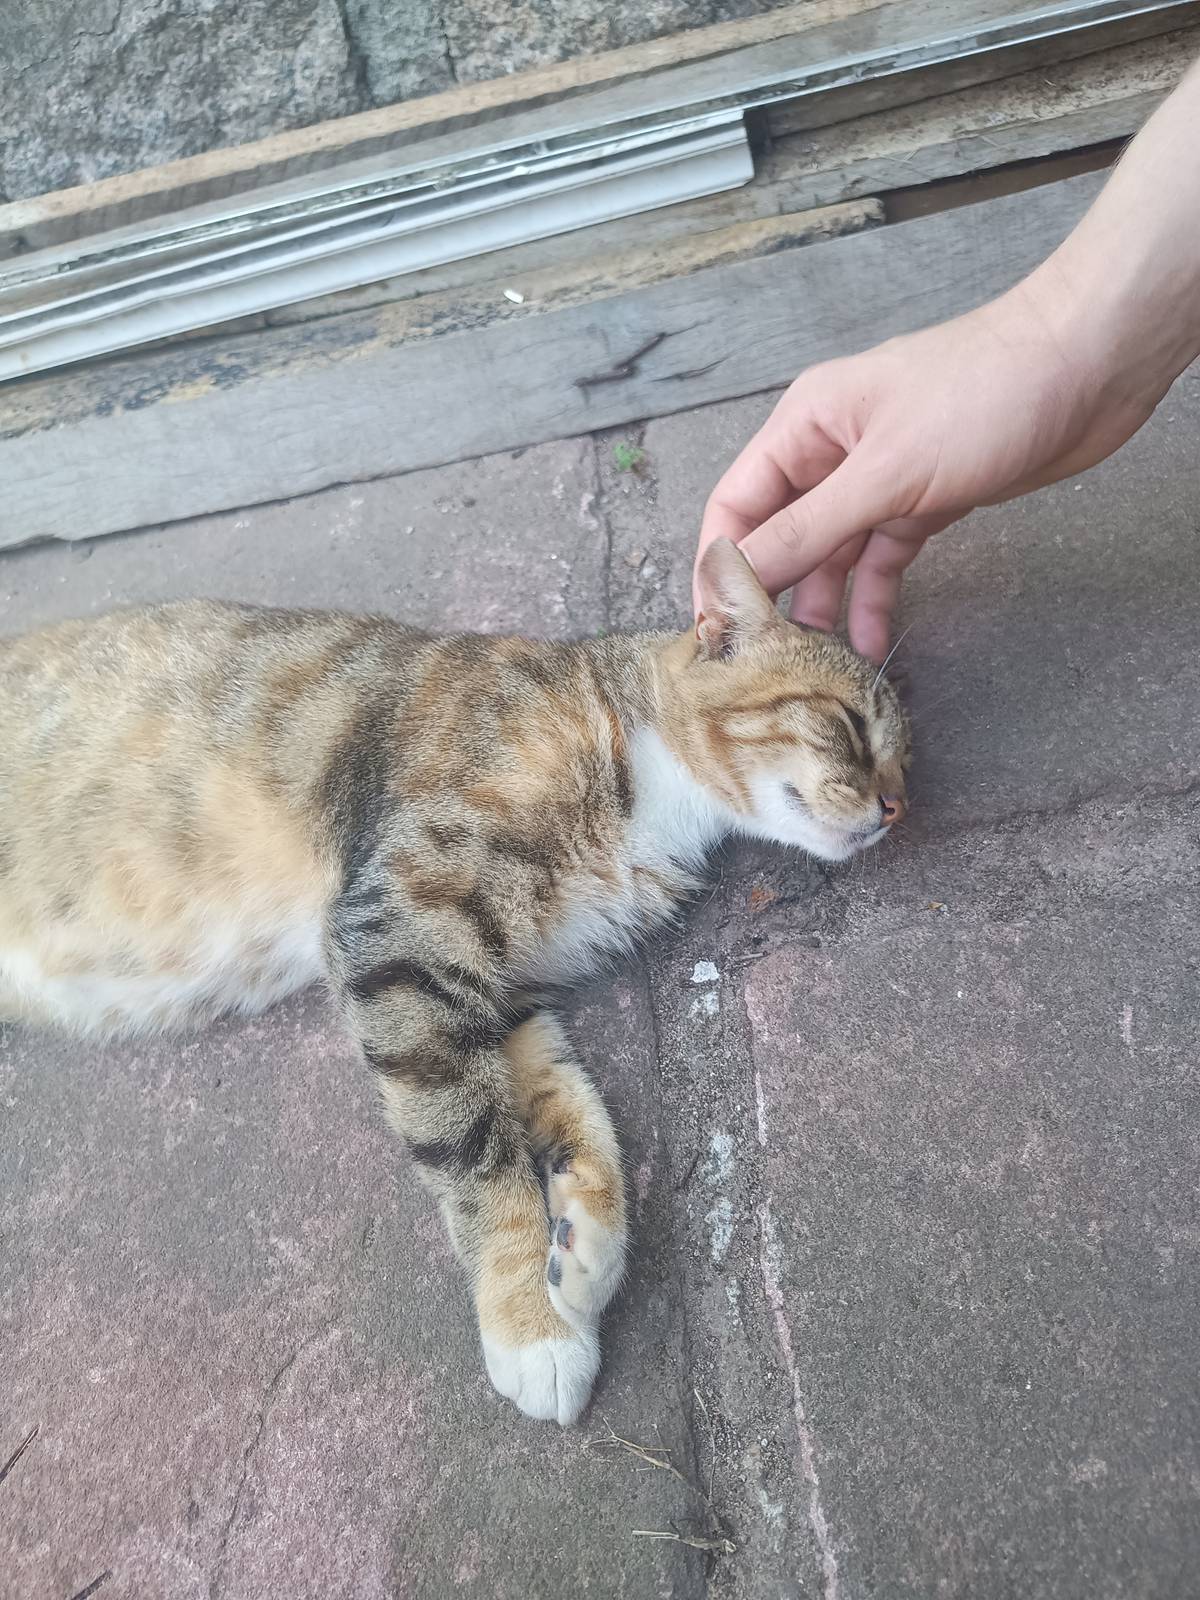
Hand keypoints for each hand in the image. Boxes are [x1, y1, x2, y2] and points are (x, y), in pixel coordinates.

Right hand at [695, 274, 1156, 661]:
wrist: (1091, 365)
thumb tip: (734, 578)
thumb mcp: (884, 471)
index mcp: (805, 426)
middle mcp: (833, 452)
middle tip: (765, 661)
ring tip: (818, 666)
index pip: (737, 506)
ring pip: (832, 555)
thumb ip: (808, 530)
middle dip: (771, 596)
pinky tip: (872, 641)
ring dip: (824, 607)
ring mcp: (880, 478)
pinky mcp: (924, 500)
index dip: (719, 568)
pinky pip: (882, 559)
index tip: (715, 631)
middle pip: (781, 535)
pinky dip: (875, 597)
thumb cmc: (985, 393)